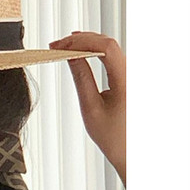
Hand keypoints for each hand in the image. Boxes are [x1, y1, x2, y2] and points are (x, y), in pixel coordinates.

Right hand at [50, 31, 125, 184]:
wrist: (129, 150)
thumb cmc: (112, 135)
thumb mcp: (90, 108)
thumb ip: (81, 79)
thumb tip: (71, 57)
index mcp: (126, 79)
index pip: (105, 47)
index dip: (81, 41)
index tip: (59, 45)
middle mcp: (132, 72)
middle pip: (107, 43)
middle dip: (81, 40)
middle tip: (56, 44)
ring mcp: (131, 73)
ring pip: (109, 48)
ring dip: (87, 43)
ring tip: (64, 45)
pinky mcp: (127, 77)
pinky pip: (111, 57)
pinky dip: (94, 52)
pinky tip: (80, 51)